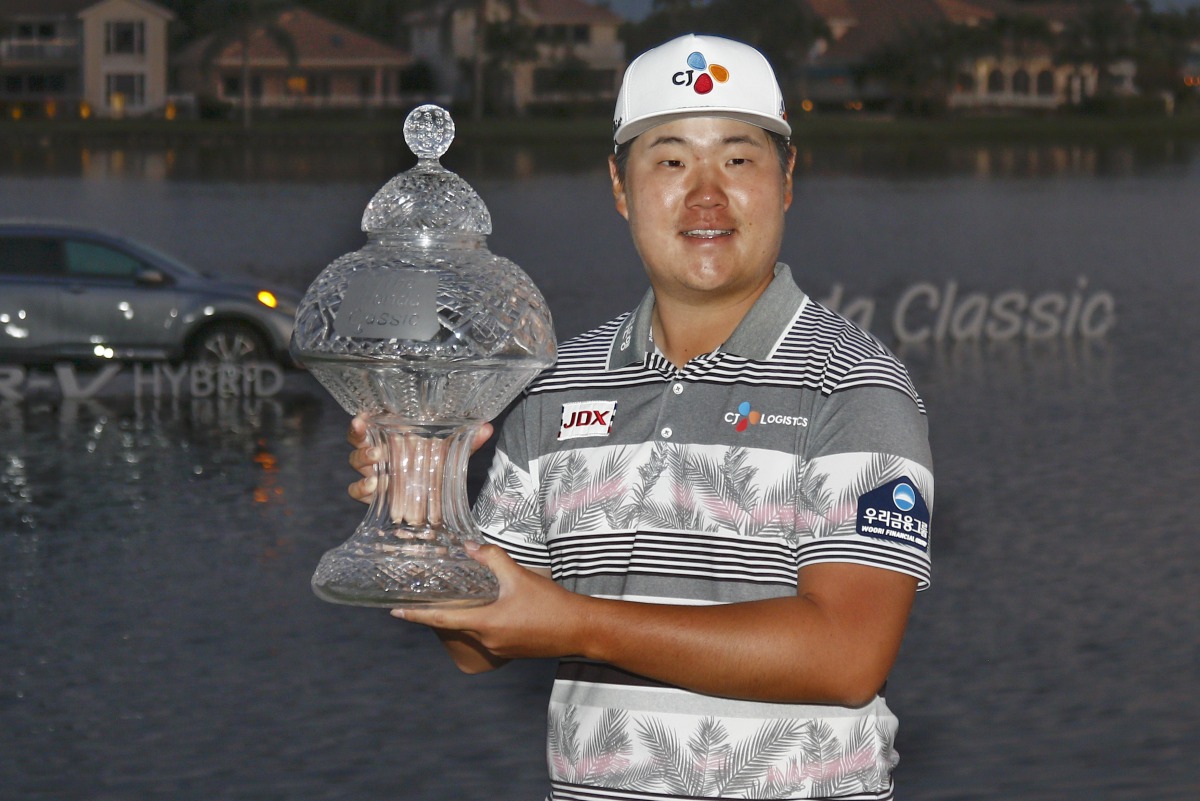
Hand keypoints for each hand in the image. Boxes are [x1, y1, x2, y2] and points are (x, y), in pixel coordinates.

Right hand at [346, 414, 493, 503]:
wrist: (433, 497)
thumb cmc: (435, 464)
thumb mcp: (451, 452)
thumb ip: (466, 441)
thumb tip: (487, 427)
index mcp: (391, 436)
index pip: (368, 425)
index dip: (359, 422)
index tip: (362, 418)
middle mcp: (378, 452)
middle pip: (357, 443)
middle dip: (362, 443)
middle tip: (376, 449)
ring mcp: (373, 473)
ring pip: (356, 465)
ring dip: (364, 463)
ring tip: (377, 468)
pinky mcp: (373, 495)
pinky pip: (356, 491)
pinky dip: (362, 488)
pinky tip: (375, 487)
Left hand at [392, 542, 583, 662]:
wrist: (579, 629)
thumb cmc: (550, 603)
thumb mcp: (520, 576)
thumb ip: (492, 558)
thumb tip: (468, 547)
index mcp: (486, 624)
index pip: (442, 621)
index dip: (416, 616)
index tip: (395, 613)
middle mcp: (488, 640)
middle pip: (452, 629)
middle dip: (436, 616)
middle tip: (421, 600)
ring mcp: (499, 648)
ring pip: (469, 633)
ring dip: (458, 620)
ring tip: (452, 602)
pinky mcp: (510, 650)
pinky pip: (485, 637)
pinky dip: (477, 625)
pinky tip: (484, 611)